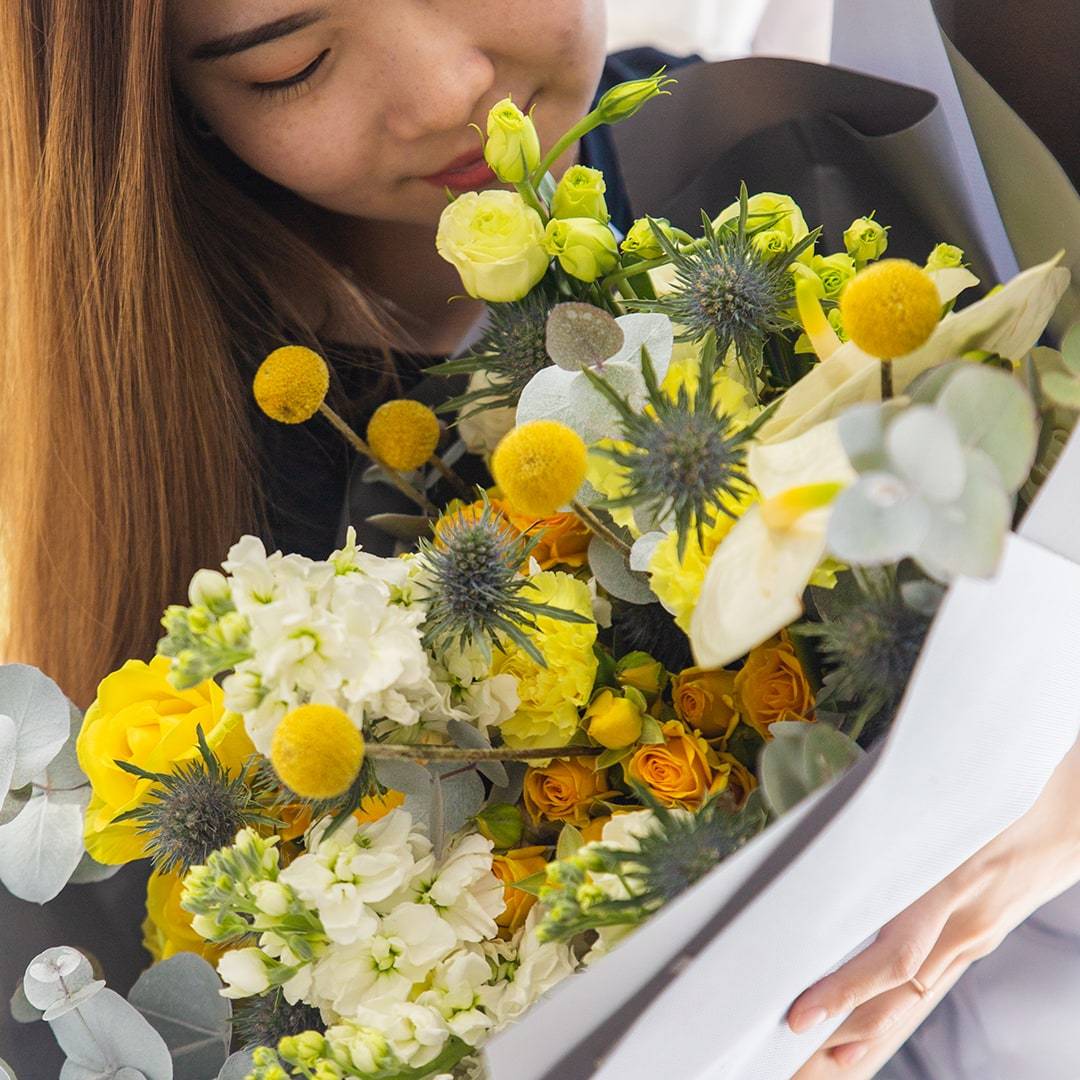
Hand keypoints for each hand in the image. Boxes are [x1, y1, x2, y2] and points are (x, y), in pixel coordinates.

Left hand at [787, 738, 1079, 1070]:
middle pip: (896, 999)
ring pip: (910, 1002)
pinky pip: (928, 985)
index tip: (802, 1016)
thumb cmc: (1001, 798)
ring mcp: (971, 938)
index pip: (895, 960)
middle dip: (842, 1034)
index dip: (846, 992)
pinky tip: (861, 1040)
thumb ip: (896, 831)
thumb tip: (834, 834)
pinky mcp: (976, 939)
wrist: (1068, 813)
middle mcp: (962, 926)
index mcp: (951, 888)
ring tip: (814, 1066)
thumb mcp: (946, 810)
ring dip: (862, 1038)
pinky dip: (891, 1015)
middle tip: (789, 1054)